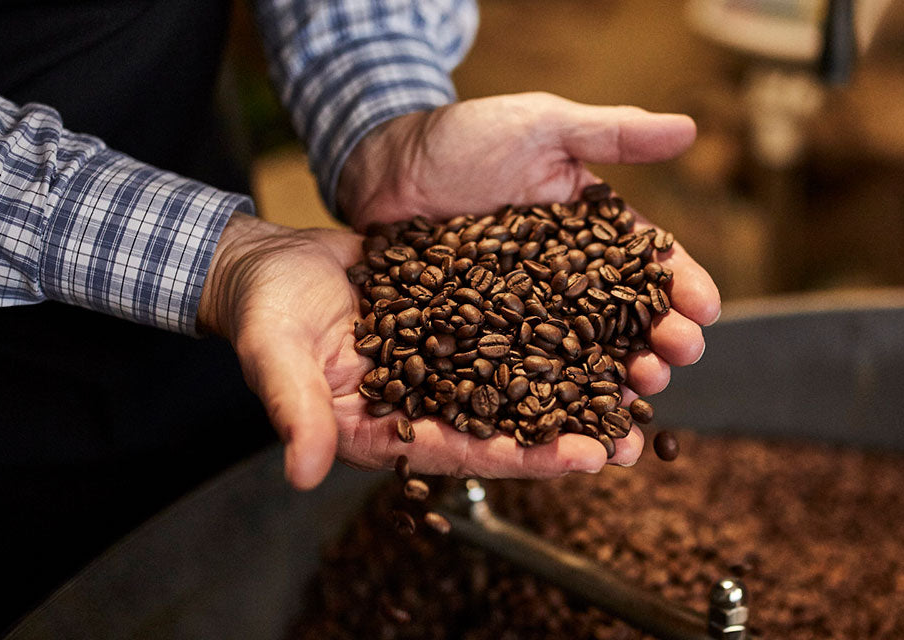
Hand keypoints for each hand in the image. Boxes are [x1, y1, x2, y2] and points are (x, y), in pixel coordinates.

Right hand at [197, 210, 692, 490]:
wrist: (271, 264)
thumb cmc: (263, 315)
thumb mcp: (275, 357)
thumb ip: (296, 411)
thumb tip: (303, 474)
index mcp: (389, 429)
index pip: (466, 451)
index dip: (523, 458)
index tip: (583, 458)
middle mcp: (430, 403)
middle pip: (509, 426)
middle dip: (570, 433)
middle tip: (634, 441)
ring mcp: (449, 362)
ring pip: (523, 379)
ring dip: (577, 383)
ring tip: (640, 384)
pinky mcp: (460, 318)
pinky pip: (516, 326)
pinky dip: (558, 326)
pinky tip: (605, 319)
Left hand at [336, 93, 720, 470]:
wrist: (383, 164)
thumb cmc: (465, 136)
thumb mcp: (545, 126)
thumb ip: (614, 133)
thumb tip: (689, 128)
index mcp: (594, 234)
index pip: (649, 265)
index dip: (682, 287)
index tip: (706, 310)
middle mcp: (569, 282)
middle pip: (627, 320)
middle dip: (662, 341)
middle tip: (679, 356)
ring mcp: (528, 317)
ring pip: (585, 357)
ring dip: (620, 381)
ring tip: (643, 394)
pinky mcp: (485, 343)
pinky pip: (523, 376)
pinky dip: (552, 401)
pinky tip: (576, 422)